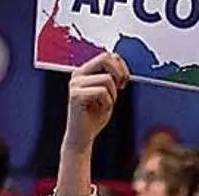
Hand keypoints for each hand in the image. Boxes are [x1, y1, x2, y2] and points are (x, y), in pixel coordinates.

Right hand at [57, 53, 129, 195]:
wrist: (82, 137)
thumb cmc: (95, 117)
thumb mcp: (107, 93)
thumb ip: (111, 77)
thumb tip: (119, 60)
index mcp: (84, 71)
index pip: (107, 56)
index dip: (121, 66)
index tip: (124, 83)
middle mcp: (77, 74)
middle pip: (105, 58)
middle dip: (119, 73)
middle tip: (121, 88)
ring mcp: (75, 84)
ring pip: (107, 79)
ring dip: (113, 94)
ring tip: (106, 105)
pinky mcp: (76, 95)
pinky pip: (102, 92)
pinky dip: (108, 103)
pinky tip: (101, 110)